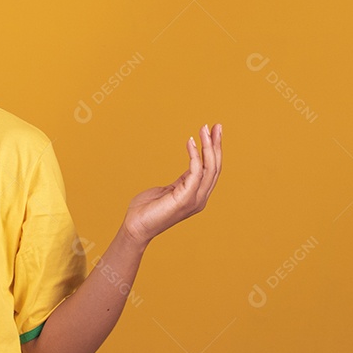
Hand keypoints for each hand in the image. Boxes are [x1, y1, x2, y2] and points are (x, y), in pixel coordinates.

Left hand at [122, 123, 222, 245]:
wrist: (136, 227)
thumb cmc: (147, 209)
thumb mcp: (169, 190)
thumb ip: (181, 181)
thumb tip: (191, 167)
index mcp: (197, 196)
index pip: (212, 170)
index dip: (214, 150)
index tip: (213, 132)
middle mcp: (200, 198)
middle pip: (215, 167)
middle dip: (216, 145)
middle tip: (215, 125)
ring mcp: (194, 200)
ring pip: (209, 168)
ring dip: (208, 146)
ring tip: (204, 129)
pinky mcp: (185, 199)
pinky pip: (195, 172)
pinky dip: (194, 155)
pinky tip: (190, 142)